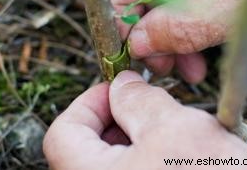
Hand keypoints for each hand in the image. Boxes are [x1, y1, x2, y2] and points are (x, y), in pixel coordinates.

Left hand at [43, 71, 246, 169]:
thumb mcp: (174, 131)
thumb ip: (140, 101)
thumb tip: (123, 85)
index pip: (64, 132)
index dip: (89, 102)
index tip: (115, 88)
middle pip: (90, 145)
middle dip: (120, 118)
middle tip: (149, 106)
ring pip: (118, 158)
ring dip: (142, 137)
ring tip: (175, 133)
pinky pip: (139, 169)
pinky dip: (154, 155)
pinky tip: (182, 153)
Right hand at [107, 0, 246, 82]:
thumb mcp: (238, 13)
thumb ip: (183, 28)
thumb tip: (140, 43)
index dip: (128, 19)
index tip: (141, 52)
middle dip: (154, 30)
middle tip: (170, 64)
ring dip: (171, 28)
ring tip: (191, 62)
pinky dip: (185, 15)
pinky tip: (199, 39)